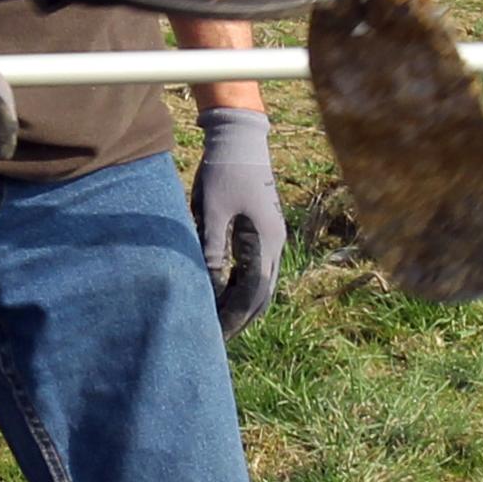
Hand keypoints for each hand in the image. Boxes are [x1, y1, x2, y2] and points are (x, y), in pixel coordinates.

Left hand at [193, 107, 282, 335]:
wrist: (240, 139)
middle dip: (240, 319)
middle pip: (261, 295)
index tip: (215, 337)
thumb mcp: (210, 213)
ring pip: (262, 285)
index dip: (233, 318)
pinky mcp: (265, 231)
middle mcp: (275, 244)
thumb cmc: (222, 172)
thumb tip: (207, 291)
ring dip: (244, 306)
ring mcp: (273, 238)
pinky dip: (244, 288)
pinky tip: (226, 296)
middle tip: (218, 342)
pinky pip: (258, 270)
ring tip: (223, 325)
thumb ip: (210, 253)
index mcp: (264, 242)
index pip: (251, 294)